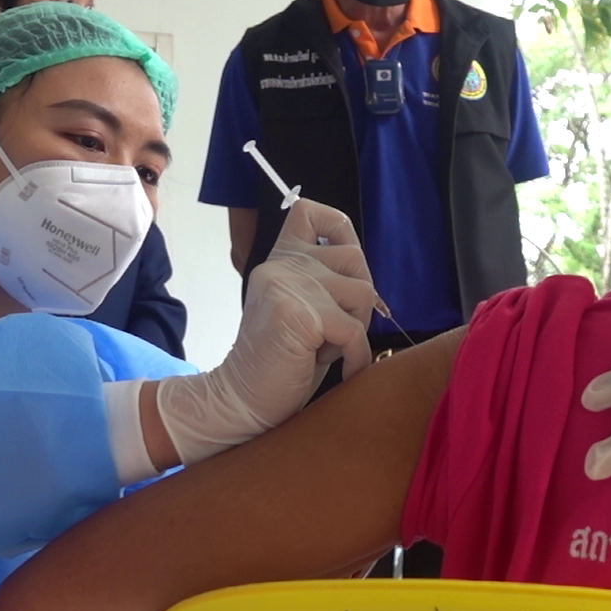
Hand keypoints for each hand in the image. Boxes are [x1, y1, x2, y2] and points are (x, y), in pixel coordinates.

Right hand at [156, 199, 375, 463]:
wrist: (242, 399)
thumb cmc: (281, 361)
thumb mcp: (304, 308)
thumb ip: (325, 282)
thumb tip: (368, 281)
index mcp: (281, 260)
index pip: (309, 211)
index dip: (338, 228)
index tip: (341, 265)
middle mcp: (282, 265)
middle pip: (355, 258)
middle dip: (359, 300)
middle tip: (334, 332)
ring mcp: (288, 286)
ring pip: (363, 293)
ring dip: (356, 329)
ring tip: (324, 348)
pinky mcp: (298, 315)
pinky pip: (355, 331)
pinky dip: (356, 358)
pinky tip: (340, 371)